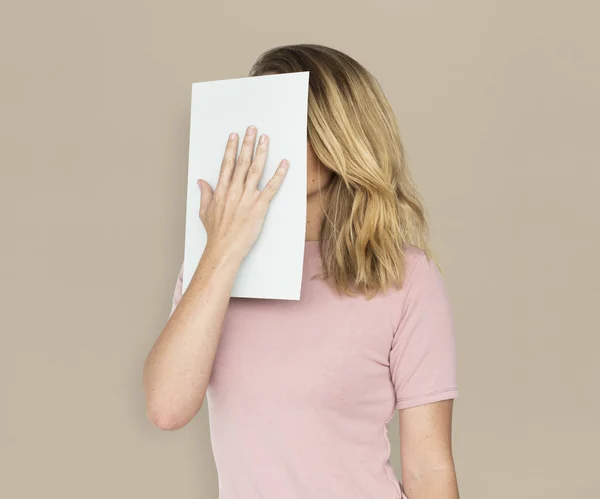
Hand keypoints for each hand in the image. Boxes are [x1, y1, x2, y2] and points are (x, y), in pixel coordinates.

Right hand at [197, 125, 289, 262]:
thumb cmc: (216, 233)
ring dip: (262, 152)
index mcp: (221, 190)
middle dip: (247, 143)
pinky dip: (279, 174)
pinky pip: (271, 187)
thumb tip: (201, 182)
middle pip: (242, 161)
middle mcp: (234, 190)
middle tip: (252, 129)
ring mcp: (247, 197)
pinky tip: (284, 163)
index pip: (226, 164)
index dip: (231, 148)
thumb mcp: (205, 212)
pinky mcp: (259, 206)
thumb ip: (205, 194)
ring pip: (255, 169)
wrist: (224, 248)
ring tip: (265, 139)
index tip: (234, 136)